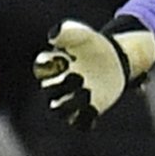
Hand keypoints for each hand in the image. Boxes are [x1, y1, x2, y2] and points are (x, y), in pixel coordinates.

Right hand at [33, 16, 154, 130]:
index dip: (49, 67)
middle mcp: (55, 85)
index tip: (66, 59)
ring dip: (71, 104)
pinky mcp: (84, 112)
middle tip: (80, 77)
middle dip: (61, 86)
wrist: (113, 60)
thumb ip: (68, 32)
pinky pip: (79, 123)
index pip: (41, 69)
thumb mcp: (82, 35)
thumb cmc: (91, 45)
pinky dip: (85, 119)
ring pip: (60, 111)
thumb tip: (54, 35)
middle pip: (49, 92)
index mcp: (51, 65)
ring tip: (87, 92)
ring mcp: (69, 100)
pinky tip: (94, 108)